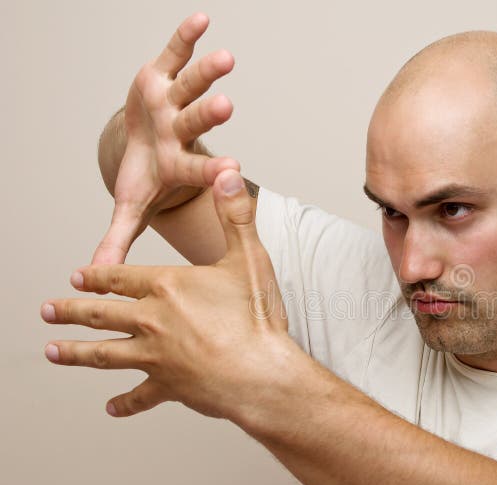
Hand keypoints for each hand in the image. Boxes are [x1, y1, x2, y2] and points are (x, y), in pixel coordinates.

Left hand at [43, 170, 298, 420]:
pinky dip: (125, 403)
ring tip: (52, 352)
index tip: (76, 277)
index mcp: (167, 287)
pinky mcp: (168, 387)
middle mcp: (151, 321)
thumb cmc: (257, 318)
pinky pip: (139, 396)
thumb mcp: (249, 258)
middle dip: (71, 311)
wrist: (262, 374)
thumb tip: (228, 174)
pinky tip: (111, 408)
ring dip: (75, 353)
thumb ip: (235, 215)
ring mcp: (156, 357)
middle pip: (101, 314)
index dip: (97, 276)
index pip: (120, 278)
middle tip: (47, 311)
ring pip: (104, 354)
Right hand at [93, 12, 239, 265]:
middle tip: (227, 107)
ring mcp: (174, 104)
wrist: (146, 145)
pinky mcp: (162, 76)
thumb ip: (118, 239)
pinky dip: (186, 38)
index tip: (232, 170)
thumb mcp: (131, 207)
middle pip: (198, 123)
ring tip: (227, 58)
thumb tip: (93, 275)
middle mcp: (180, 132)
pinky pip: (176, 54)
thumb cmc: (144, 177)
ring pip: (193, 87)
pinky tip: (203, 19)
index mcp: (179, 165)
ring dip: (207, 73)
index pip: (199, 170)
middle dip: (210, 115)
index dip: (213, 171)